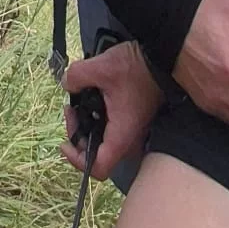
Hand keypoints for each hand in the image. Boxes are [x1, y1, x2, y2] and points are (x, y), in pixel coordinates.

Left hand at [60, 41, 160, 178]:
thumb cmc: (136, 68)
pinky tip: (93, 96)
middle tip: (71, 109)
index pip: (98, 168)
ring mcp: (134, 131)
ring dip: (87, 124)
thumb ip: (77, 77)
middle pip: (98, 154)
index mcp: (121, 136)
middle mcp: (130, 140)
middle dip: (79, 133)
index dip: (77, 160)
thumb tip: (67, 84)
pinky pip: (112, 128)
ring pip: (104, 140)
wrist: (163, 59)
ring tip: (79, 101)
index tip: (64, 141)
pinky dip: (98, 117)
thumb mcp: (101, 67)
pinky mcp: (135, 120)